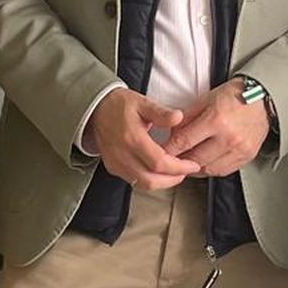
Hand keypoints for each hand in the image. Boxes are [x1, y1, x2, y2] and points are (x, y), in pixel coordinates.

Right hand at [87, 89, 201, 191]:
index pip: (158, 163)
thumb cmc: (119, 105)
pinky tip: (160, 172)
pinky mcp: (112, 167)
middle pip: (151, 179)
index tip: (191, 164)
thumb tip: (178, 117)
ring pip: (142, 184)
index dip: (178, 167)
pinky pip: (134, 181)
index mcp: (131, 138)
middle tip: (186, 171)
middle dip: (173, 179)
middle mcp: (122, 154)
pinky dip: (150, 180)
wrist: (96, 109)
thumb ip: (161, 113)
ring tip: (176, 173)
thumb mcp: (142, 103)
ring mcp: (115, 163)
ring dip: (162, 182)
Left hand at [168, 81, 270, 178]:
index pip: (184, 141)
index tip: (159, 153)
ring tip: (187, 160)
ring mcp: (239, 150)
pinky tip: (204, 161)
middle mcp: (228, 137)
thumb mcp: (206, 99)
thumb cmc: (235, 95)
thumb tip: (170, 135)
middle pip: (194, 159)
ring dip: (194, 167)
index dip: (168, 149)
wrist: (264, 99)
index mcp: (216, 119)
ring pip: (207, 169)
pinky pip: (222, 171)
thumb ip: (186, 118)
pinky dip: (210, 168)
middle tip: (170, 158)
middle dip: (179, 160)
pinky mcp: (247, 157)